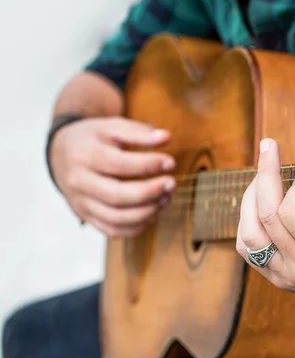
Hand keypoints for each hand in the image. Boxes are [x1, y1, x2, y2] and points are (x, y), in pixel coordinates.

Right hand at [49, 117, 175, 236]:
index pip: (117, 164)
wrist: (61, 155)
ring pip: (116, 218)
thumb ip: (137, 132)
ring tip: (165, 198)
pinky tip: (152, 212)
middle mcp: (79, 182)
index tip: (170, 162)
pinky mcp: (86, 217)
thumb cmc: (92, 139)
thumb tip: (166, 137)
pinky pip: (113, 230)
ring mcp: (81, 203)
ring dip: (147, 212)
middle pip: (116, 196)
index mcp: (84, 155)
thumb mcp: (110, 127)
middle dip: (149, 192)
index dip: (146, 165)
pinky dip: (137, 227)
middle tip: (171, 184)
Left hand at [236, 132, 294, 300]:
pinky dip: (248, 221)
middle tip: (270, 148)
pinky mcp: (279, 279)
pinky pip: (248, 249)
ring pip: (250, 235)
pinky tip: (258, 202)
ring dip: (251, 198)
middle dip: (265, 176)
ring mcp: (289, 278)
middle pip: (269, 218)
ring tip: (262, 176)